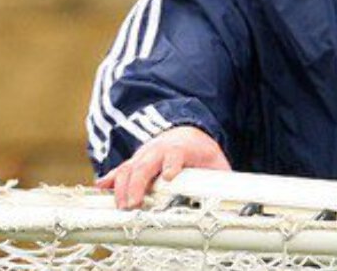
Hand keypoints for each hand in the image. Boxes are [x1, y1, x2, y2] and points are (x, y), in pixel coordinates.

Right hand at [94, 126, 230, 208]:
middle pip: (147, 163)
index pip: (176, 154)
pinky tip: (101, 188)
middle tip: (135, 203)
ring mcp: (145, 155)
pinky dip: (111, 178)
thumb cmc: (201, 151)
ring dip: (123, 186)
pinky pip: (121, 169)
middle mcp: (160, 149)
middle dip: (140, 183)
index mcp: (182, 148)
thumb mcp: (215, 161)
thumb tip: (236, 194)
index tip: (170, 176)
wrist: (187, 131)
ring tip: (122, 205)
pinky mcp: (136, 161)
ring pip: (130, 167)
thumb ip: (221, 176)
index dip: (173, 164)